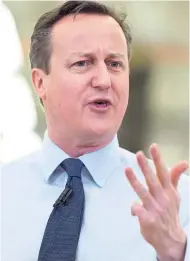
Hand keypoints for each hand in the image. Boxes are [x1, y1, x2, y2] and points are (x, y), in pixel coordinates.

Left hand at [125, 144, 187, 260]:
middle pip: (153, 180)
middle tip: (139, 154)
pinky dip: (134, 207)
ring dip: (135, 181)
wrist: (171, 239)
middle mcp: (162, 199)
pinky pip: (138, 209)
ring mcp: (155, 209)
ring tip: (127, 169)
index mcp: (168, 192)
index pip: (164, 172)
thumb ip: (174, 177)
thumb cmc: (170, 212)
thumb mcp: (174, 195)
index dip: (158, 159)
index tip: (153, 146)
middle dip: (146, 167)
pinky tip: (133, 208)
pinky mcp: (148, 220)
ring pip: (143, 193)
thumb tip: (184, 162)